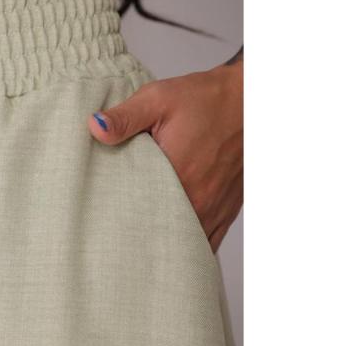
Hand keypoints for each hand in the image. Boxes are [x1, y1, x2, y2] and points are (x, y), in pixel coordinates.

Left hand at [88, 50, 242, 251]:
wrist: (250, 101)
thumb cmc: (205, 99)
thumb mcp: (158, 99)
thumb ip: (125, 118)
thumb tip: (95, 128)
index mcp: (179, 176)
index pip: (141, 213)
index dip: (121, 222)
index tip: (104, 224)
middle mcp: (200, 199)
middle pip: (162, 234)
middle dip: (140, 238)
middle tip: (117, 239)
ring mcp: (216, 208)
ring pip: (187, 243)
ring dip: (165, 244)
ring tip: (141, 244)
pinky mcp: (228, 209)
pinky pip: (209, 241)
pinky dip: (190, 245)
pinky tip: (172, 246)